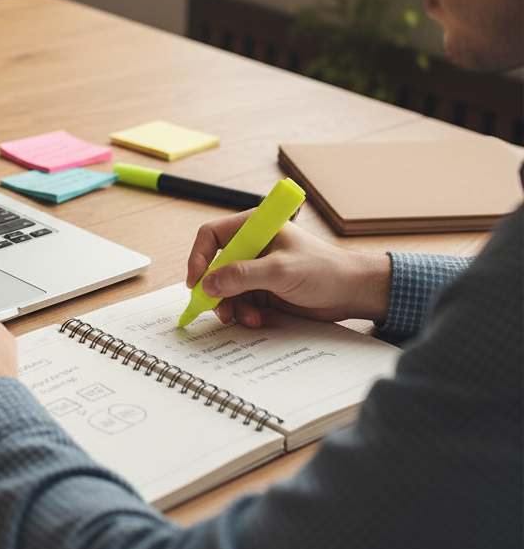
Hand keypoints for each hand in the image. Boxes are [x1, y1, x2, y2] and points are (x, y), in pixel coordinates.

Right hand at [186, 214, 391, 327]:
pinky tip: (257, 319)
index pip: (211, 236)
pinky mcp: (263, 290)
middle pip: (215, 267)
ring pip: (226, 289)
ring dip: (231, 306)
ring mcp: (256, 270)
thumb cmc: (325, 270)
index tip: (195, 282)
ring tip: (244, 318)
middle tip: (218, 309)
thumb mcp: (280, 270)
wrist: (352, 293)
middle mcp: (252, 247)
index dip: (198, 257)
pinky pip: (240, 302)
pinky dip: (244, 313)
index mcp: (254, 228)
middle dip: (215, 290)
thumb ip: (242, 275)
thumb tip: (209, 283)